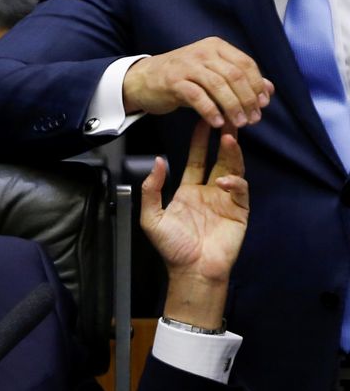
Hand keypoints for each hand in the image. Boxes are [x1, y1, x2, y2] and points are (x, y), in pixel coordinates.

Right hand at [123, 37, 274, 128]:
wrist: (142, 79)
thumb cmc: (180, 78)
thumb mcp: (211, 74)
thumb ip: (238, 80)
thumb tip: (269, 90)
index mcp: (216, 47)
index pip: (246, 64)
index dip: (257, 85)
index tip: (263, 105)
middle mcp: (203, 52)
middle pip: (235, 75)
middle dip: (248, 99)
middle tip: (253, 118)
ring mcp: (187, 66)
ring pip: (218, 85)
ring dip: (232, 107)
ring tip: (239, 124)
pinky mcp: (173, 82)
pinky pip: (197, 97)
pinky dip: (210, 111)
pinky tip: (216, 123)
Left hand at [140, 120, 248, 327]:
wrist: (191, 272)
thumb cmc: (172, 249)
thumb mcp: (151, 218)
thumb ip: (151, 190)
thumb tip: (156, 162)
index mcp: (188, 191)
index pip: (197, 158)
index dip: (199, 141)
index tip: (202, 122)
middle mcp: (208, 192)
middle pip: (219, 158)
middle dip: (223, 139)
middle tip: (225, 118)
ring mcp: (225, 201)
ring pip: (233, 169)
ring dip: (232, 153)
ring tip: (230, 137)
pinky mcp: (239, 212)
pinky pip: (240, 191)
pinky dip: (234, 183)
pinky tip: (225, 181)